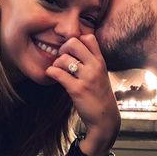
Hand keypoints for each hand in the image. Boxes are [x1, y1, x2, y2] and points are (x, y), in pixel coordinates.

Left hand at [46, 34, 120, 155]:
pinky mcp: (77, 89)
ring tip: (58, 70)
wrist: (105, 117)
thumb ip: (92, 62)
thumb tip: (74, 51)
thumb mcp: (101, 74)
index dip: (77, 40)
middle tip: (62, 58)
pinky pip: (58, 73)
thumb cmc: (101, 95)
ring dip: (56, 63)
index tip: (72, 50)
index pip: (89, 38)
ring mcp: (87, 78)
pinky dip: (51, 72)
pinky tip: (52, 75)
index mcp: (101, 61)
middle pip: (74, 43)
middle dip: (63, 48)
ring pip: (63, 59)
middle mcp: (95, 67)